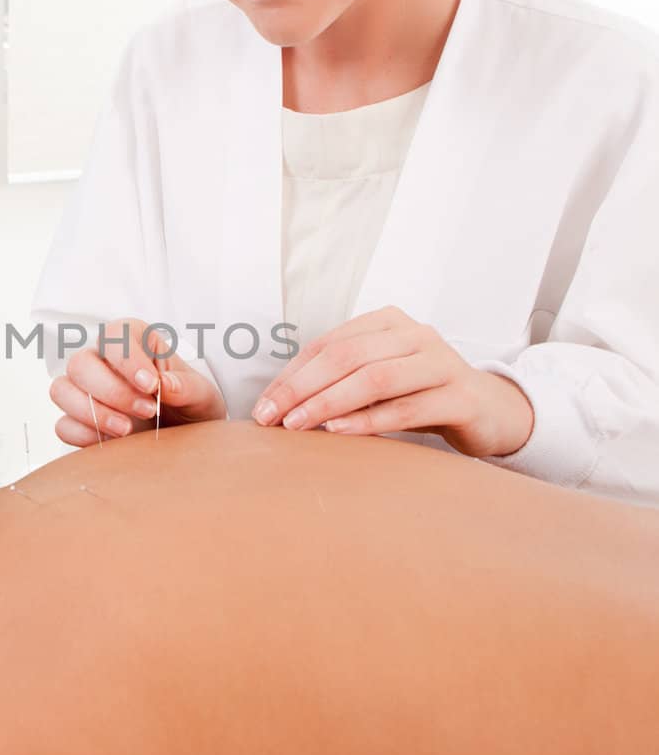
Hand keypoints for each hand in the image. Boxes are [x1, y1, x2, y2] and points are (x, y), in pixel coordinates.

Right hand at [50, 316, 226, 448]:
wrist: (187, 437)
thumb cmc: (191, 405)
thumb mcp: (202, 395)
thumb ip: (187, 387)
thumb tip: (166, 385)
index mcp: (134, 341)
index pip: (114, 335)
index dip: (127, 358)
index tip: (151, 385)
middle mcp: (102, 360)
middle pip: (81, 363)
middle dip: (112, 391)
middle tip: (148, 410)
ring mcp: (86, 391)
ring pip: (62, 390)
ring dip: (92, 412)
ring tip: (128, 430)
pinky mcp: (78, 421)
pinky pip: (63, 425)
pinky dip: (84, 435)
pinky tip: (113, 443)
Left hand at [251, 305, 534, 459]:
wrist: (492, 412)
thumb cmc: (421, 396)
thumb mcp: (378, 382)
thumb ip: (340, 383)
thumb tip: (280, 406)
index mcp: (388, 323)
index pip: (327, 344)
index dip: (291, 375)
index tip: (263, 407)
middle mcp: (416, 335)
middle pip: (346, 356)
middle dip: (302, 387)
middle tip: (272, 417)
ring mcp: (441, 362)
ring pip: (375, 378)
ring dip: (330, 402)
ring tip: (299, 425)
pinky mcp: (461, 396)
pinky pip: (409, 406)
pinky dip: (371, 419)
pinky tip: (341, 431)